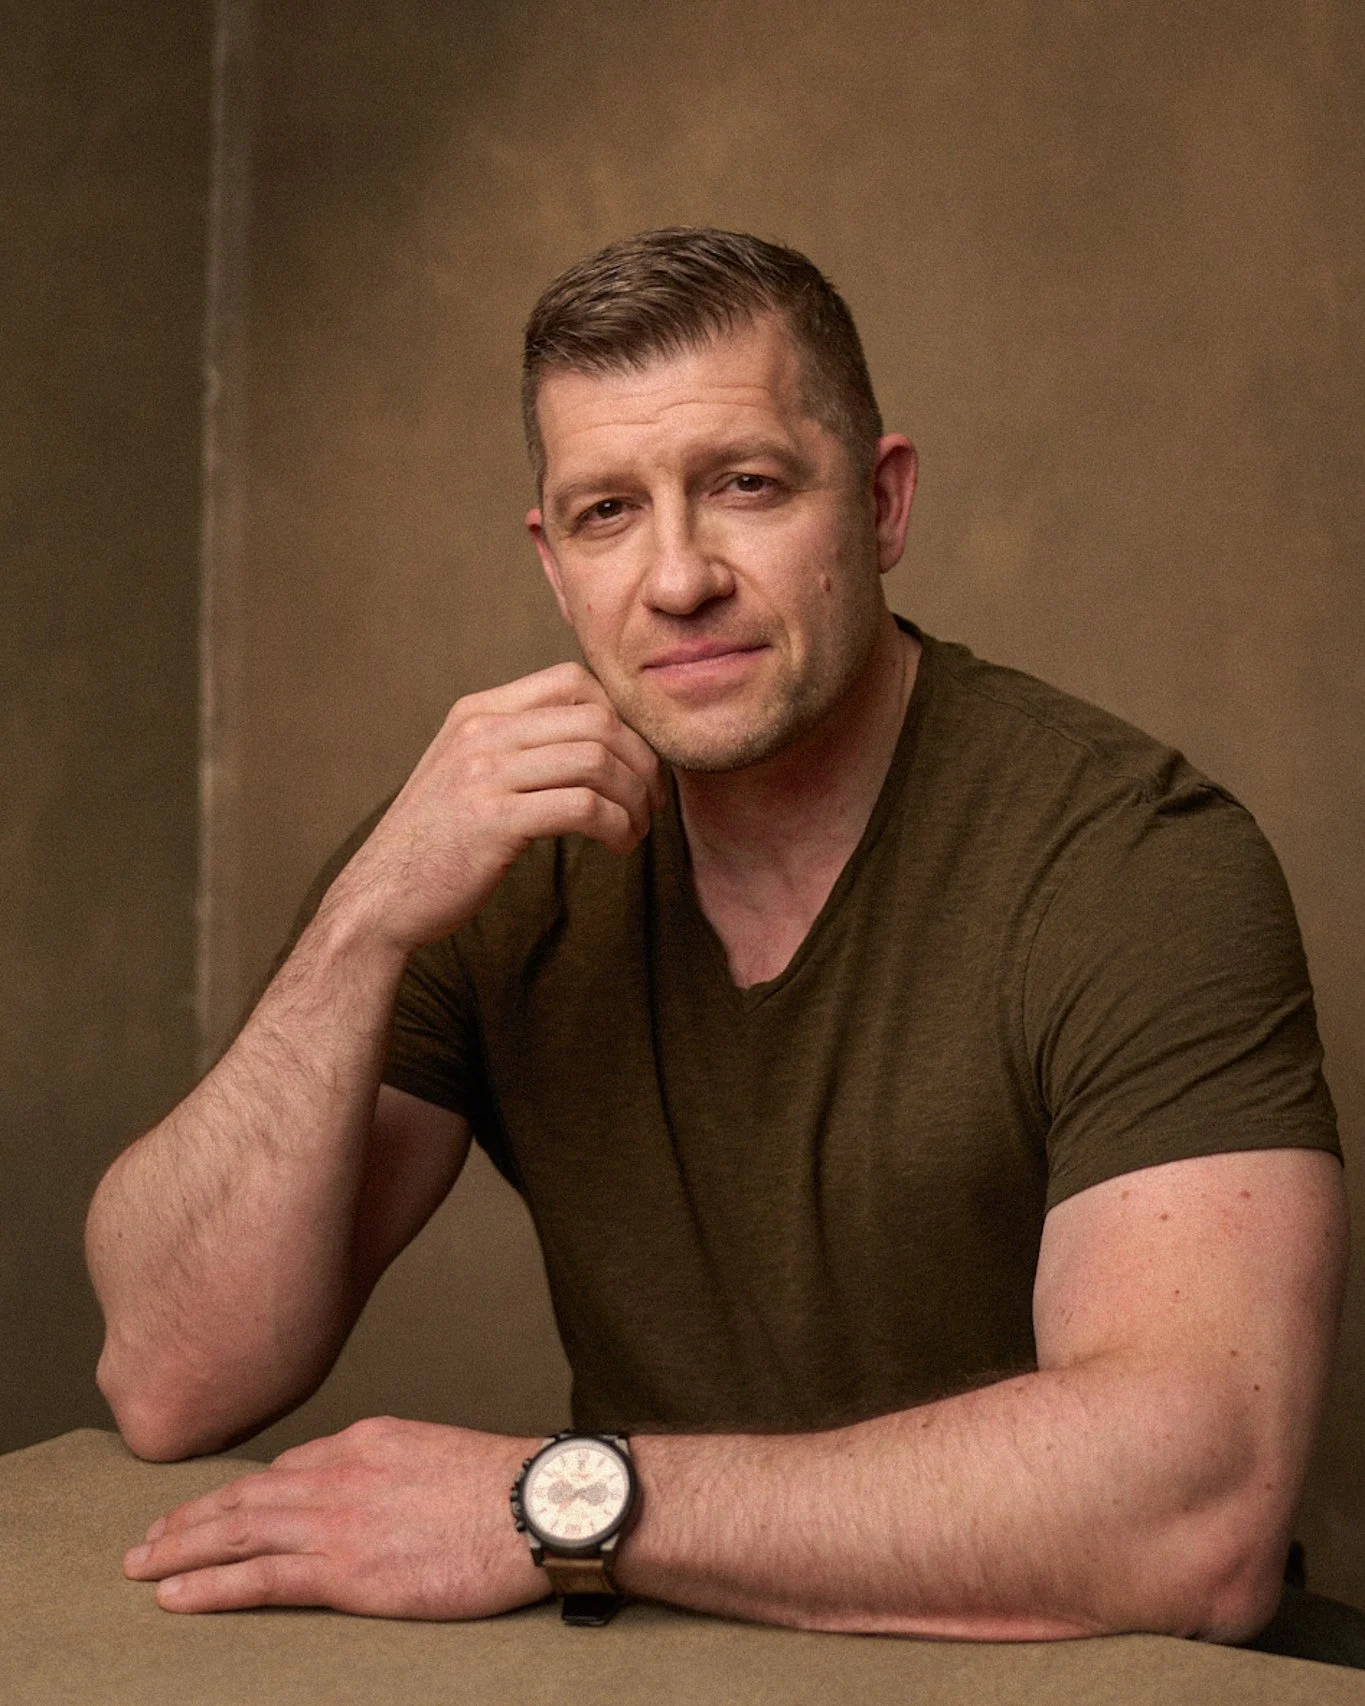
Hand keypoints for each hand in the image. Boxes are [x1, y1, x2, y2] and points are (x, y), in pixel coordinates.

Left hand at [122, 1417, 548, 1617]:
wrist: (537, 1505)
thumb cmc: (508, 1489)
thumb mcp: (441, 1455)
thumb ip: (396, 1470)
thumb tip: (379, 1495)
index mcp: (367, 1441)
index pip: (289, 1467)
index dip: (241, 1493)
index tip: (214, 1510)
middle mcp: (341, 1472)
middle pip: (247, 1495)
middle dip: (191, 1516)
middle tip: (146, 1536)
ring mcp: (338, 1520)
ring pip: (238, 1531)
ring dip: (181, 1547)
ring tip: (141, 1563)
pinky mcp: (345, 1570)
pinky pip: (258, 1578)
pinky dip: (208, 1585)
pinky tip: (173, 1593)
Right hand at [329, 662, 663, 952]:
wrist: (379, 897)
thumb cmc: (437, 842)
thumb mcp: (467, 773)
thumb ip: (516, 746)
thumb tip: (597, 740)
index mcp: (477, 712)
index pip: (571, 680)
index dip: (620, 716)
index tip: (634, 760)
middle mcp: (481, 732)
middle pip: (597, 720)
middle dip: (642, 761)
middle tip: (652, 801)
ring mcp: (484, 774)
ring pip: (597, 761)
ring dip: (634, 799)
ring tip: (636, 829)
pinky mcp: (493, 821)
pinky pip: (582, 807)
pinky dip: (616, 826)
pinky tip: (618, 845)